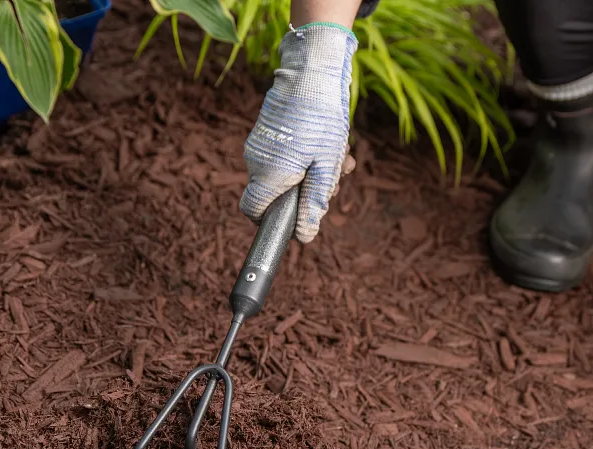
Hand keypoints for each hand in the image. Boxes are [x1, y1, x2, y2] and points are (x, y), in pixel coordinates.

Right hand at [240, 24, 357, 242]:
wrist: (311, 67)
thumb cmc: (321, 118)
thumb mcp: (326, 166)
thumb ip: (314, 203)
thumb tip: (304, 236)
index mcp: (269, 174)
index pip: (253, 211)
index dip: (271, 220)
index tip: (295, 216)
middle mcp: (256, 161)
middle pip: (274, 194)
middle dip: (305, 193)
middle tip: (335, 179)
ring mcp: (258, 144)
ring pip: (283, 174)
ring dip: (313, 172)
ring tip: (339, 155)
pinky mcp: (266, 132)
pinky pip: (283, 155)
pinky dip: (306, 155)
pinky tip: (329, 143)